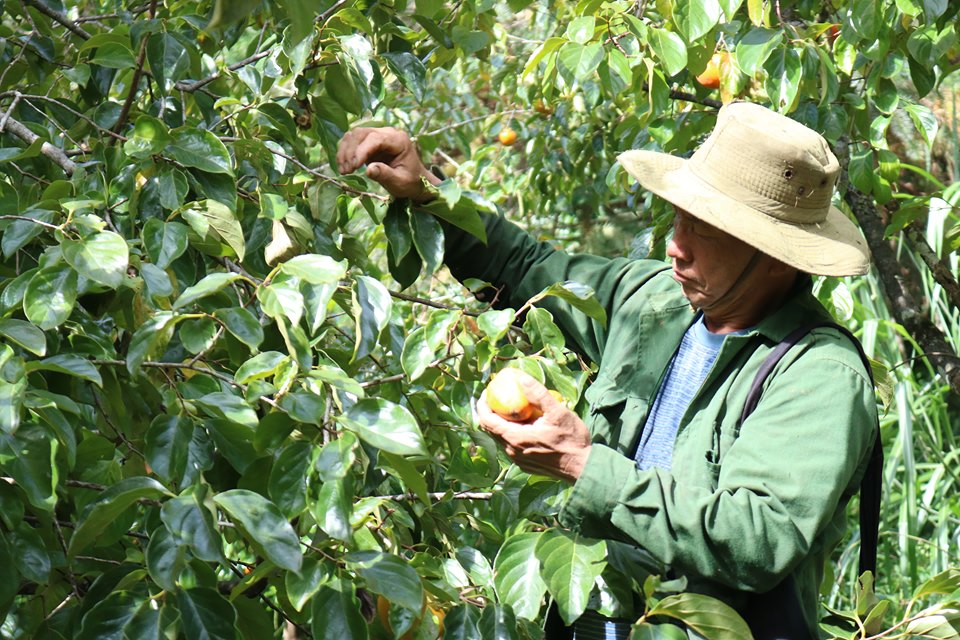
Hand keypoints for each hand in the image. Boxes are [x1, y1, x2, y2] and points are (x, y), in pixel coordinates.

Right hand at [336, 127, 439, 201]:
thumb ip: (385, 174)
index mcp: (399, 140)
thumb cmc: (409, 181)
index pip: (375, 139)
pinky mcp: (369, 142)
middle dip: (350, 151)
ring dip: (345, 152)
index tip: (354, 167)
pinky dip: (345, 152)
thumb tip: (369, 170)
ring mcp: (378, 135)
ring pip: (354, 135)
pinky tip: (343, 165)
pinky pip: (352, 141)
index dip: (361, 151)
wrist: (414, 180)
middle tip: (345, 171)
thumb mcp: (400, 182)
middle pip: (361, 133)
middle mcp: (387, 133)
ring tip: (343, 170)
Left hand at [477, 371, 591, 482]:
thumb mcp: (558, 412)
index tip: (487, 391)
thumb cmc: (572, 440)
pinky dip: (510, 432)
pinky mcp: (525, 464)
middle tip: (497, 396)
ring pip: (500, 438)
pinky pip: (510, 446)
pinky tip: (524, 424)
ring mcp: (517, 460)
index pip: (487, 420)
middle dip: (490, 411)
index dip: (483, 405)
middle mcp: (512, 451)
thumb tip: (522, 379)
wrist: (583, 467)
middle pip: (490, 429)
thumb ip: (538, 395)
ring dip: (501, 422)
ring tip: (511, 408)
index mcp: (516, 438)